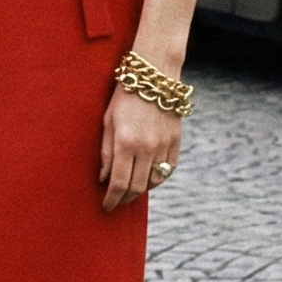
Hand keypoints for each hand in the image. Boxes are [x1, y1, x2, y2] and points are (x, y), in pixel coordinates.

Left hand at [98, 85, 179, 211]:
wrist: (155, 75)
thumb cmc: (124, 96)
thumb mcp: (108, 122)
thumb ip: (106, 152)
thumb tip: (104, 179)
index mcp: (126, 142)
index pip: (118, 183)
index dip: (112, 199)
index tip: (106, 207)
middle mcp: (146, 147)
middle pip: (136, 187)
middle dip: (124, 198)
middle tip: (117, 201)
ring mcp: (164, 145)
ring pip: (154, 182)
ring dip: (141, 190)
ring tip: (130, 190)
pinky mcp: (176, 141)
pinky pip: (168, 170)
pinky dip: (157, 179)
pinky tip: (148, 178)